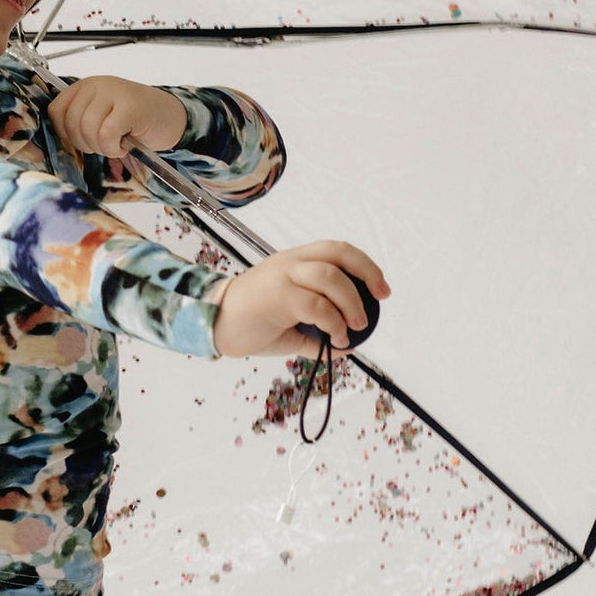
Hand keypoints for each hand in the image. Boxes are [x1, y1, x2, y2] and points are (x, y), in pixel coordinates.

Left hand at [47, 75, 188, 170]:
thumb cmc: (135, 120)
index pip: (56, 110)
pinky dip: (112, 148)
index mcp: (86, 86)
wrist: (170, 117)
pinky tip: (123, 146)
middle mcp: (97, 85)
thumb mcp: (102, 114)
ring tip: (115, 145)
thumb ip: (80, 118)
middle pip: (72, 122)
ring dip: (100, 147)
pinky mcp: (129, 107)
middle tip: (103, 146)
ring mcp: (114, 93)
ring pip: (88, 129)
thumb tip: (58, 137)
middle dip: (85, 143)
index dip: (64, 133)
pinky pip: (106, 135)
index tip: (82, 141)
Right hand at [213, 243, 389, 358]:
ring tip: (356, 326)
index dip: (365, 265)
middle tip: (378, 301)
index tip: (382, 288)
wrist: (214, 324)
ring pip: (330, 277)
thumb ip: (317, 331)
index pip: (337, 250)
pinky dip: (335, 324)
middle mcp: (291, 262)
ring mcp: (283, 277)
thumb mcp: (291, 325)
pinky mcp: (277, 297)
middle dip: (367, 275)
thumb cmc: (251, 322)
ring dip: (351, 303)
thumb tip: (345, 346)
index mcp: (296, 261)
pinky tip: (337, 338)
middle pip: (338, 255)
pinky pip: (317, 306)